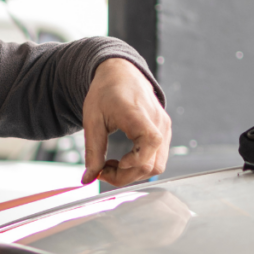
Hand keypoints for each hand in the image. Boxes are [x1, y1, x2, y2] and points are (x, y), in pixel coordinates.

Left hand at [82, 58, 171, 186]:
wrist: (121, 74)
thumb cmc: (106, 92)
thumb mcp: (92, 120)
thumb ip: (93, 151)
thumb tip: (88, 179)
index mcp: (138, 113)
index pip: (150, 142)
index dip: (133, 162)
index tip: (111, 165)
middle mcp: (157, 121)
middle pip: (153, 164)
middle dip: (126, 176)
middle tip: (103, 171)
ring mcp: (164, 127)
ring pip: (157, 165)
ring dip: (134, 174)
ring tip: (113, 165)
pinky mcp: (164, 132)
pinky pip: (158, 158)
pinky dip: (140, 166)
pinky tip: (123, 159)